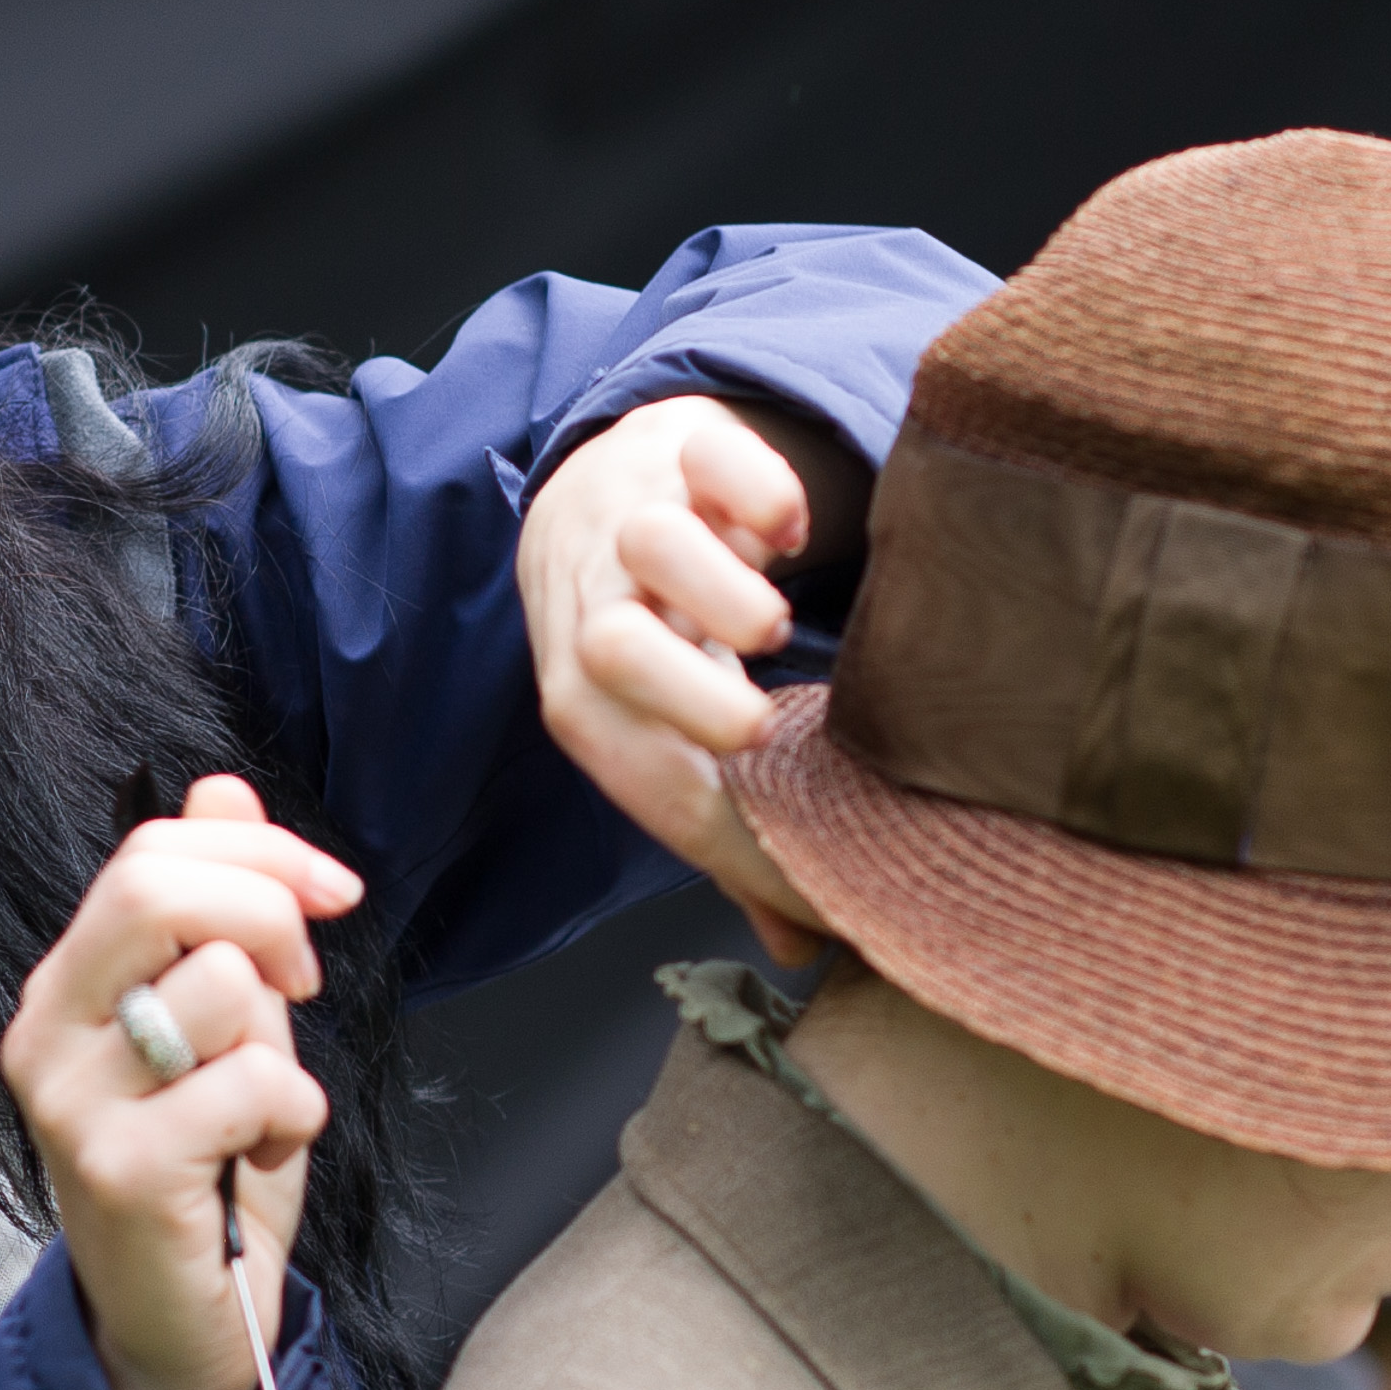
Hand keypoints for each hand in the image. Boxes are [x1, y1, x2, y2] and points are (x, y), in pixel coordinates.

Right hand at [0, 775, 361, 1389]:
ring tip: (261, 1108)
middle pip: (161, 886)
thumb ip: (217, 915)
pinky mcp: (120, 1169)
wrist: (178, 1327)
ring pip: (222, 985)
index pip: (149, 852)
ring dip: (282, 1048)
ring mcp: (73, 1101)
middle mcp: (47, 1033)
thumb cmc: (205, 1175)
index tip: (332, 892)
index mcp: (67, 986)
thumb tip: (222, 789)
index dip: (260, 851)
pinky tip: (259, 1157)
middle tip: (305, 984)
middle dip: (271, 915)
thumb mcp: (223, 1026)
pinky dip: (291, 1118)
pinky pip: (250, 1083)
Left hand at [522, 394, 860, 964]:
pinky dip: (761, 491)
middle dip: (689, 694)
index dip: (685, 784)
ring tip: (771, 627)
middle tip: (763, 725)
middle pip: (609, 645)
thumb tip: (803, 946)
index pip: (612, 743)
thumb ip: (735, 830)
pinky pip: (711, 453)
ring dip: (720, 593)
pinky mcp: (685, 443)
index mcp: (586, 685)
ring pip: (653, 543)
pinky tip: (793, 533)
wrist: (602, 489)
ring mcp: (634, 513)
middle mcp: (593, 596)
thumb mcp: (674, 733)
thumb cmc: (650, 641)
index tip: (756, 806)